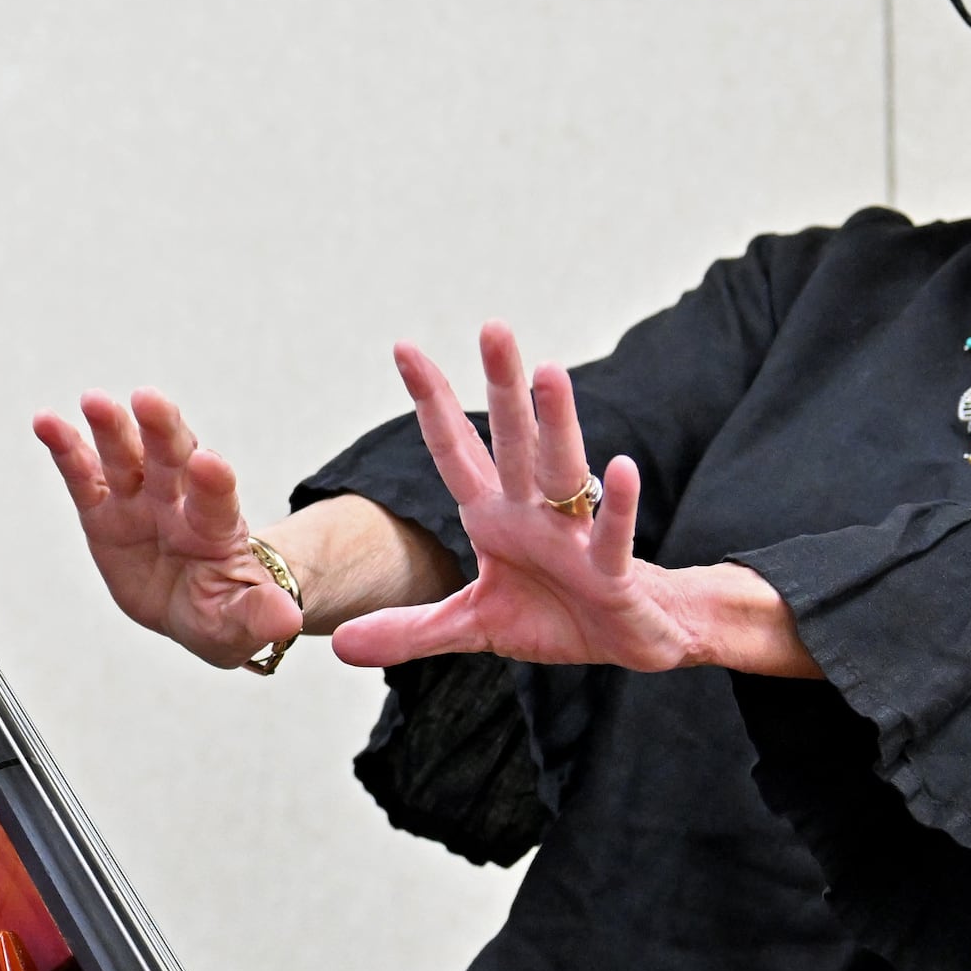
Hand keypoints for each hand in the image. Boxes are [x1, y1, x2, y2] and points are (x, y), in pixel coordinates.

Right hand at [32, 390, 299, 666]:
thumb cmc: (221, 609)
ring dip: (111, 428)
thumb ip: (260, 616)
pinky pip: (82, 477)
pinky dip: (65, 448)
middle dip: (162, 430)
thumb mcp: (243, 623)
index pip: (217, 501)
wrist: (191, 605)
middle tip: (149, 401)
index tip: (206, 462)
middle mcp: (178, 503)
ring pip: (126, 457)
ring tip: (94, 401)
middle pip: (171, 459)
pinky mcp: (103, 511)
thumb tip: (286, 619)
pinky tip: (46, 422)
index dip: (212, 482)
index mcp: (217, 530)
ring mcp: (139, 502)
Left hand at [325, 324, 701, 673]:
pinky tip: (623, 467)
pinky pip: (612, 534)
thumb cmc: (553, 615)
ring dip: (557, 424)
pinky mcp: (611, 572)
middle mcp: (532, 511)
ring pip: (564, 471)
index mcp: (494, 515)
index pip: (455, 449)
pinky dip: (619, 505)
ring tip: (550, 372)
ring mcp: (573, 536)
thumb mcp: (471, 626)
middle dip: (501, 386)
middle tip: (493, 327)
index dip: (432, 401)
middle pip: (513, 441)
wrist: (629, 639)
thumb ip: (410, 629)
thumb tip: (341, 644)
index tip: (405, 347)